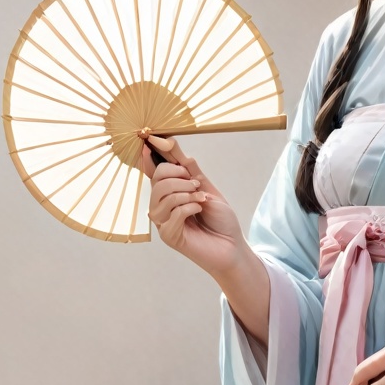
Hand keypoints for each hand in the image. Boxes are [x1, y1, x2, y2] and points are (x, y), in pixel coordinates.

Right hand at [143, 135, 242, 279]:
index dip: (151, 154)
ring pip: (162, 195)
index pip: (154, 170)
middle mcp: (162, 206)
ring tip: (201, 199)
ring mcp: (163, 222)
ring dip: (186, 193)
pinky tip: (199, 210)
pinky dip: (189, 207)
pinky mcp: (168, 236)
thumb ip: (190, 169)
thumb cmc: (221, 220)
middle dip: (178, 176)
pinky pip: (172, 213)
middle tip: (197, 184)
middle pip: (156, 180)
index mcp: (169, 193)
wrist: (233, 246)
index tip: (152, 138)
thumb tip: (171, 143)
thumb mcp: (207, 188)